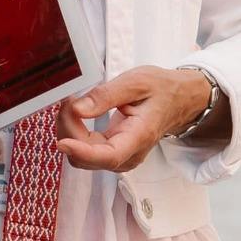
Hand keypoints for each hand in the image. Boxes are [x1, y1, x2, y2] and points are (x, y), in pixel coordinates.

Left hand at [56, 66, 217, 173]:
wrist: (178, 99)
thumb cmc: (161, 89)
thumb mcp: (135, 82)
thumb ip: (105, 96)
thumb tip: (78, 109)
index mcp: (139, 137)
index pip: (109, 155)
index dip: (82, 152)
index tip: (63, 142)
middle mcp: (129, 154)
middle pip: (86, 157)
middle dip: (69, 130)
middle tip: (69, 100)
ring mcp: (119, 157)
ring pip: (81, 156)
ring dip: (69, 131)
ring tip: (73, 103)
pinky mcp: (111, 153)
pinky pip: (84, 150)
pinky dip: (75, 132)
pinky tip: (77, 113)